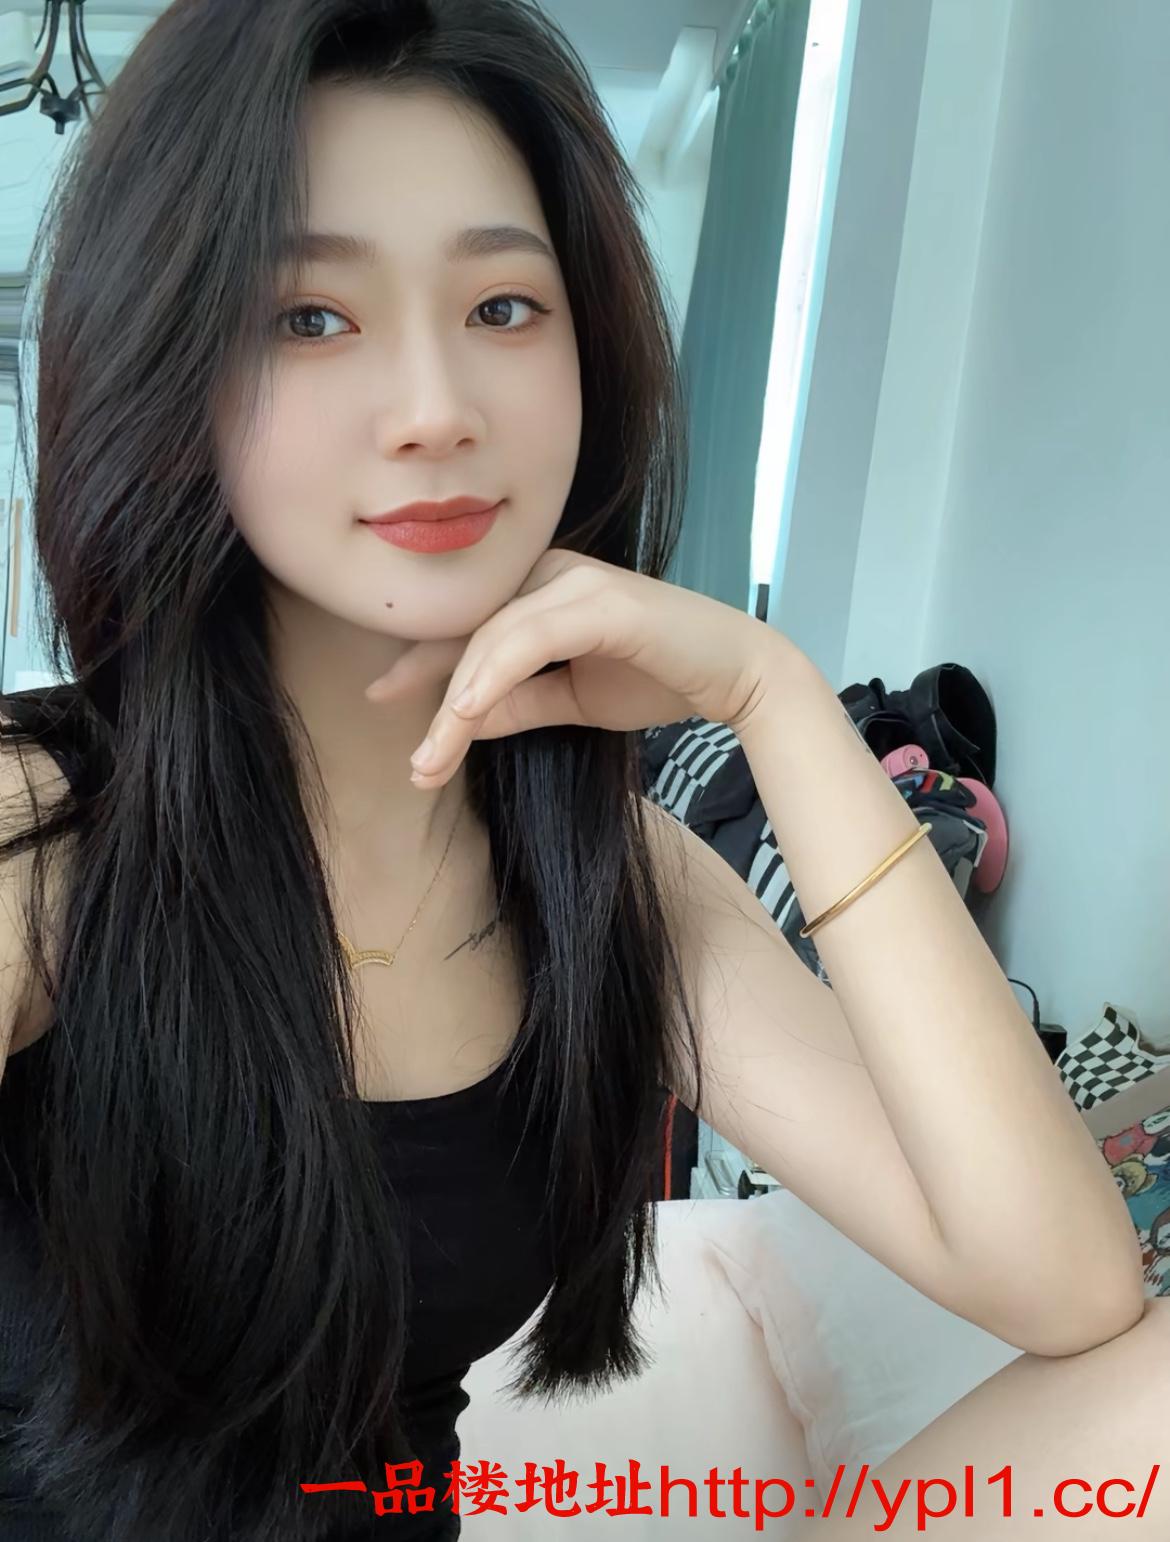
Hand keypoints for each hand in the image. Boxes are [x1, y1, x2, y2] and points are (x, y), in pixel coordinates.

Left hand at [364, 548, 780, 785]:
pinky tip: (467, 713)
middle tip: (413, 761)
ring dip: (457, 704)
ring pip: (492, 640)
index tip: (382, 700)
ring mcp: (575, 580)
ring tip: (434, 759)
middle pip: (469, 632)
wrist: (736, 675)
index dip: (421, 664)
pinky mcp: (600, 601)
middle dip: (430, 694)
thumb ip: (519, 702)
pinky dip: (494, 675)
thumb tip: (462, 720)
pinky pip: (529, 639)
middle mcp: (551, 573)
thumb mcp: (571, 699)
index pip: (468, 628)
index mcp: (541, 589)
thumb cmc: (660, 678)